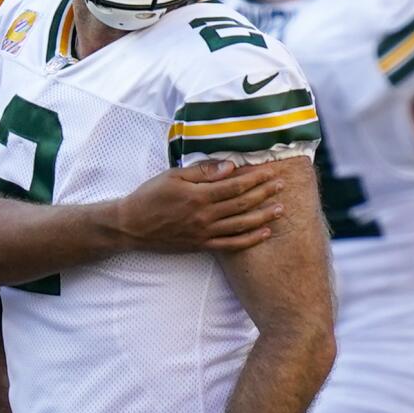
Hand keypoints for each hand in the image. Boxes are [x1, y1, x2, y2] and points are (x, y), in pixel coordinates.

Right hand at [116, 159, 283, 251]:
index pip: (235, 185)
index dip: (256, 178)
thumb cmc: (150, 196)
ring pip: (241, 225)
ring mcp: (204, 233)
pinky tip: (264, 233)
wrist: (131, 226)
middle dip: (264, 194)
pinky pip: (231, 244)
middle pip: (242, 204)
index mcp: (199, 195)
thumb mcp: (173, 176)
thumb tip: (230, 166)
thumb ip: (203, 172)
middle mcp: (205, 215)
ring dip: (263, 216)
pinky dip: (250, 240)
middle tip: (282, 185)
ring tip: (280, 209)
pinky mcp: (201, 245)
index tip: (270, 172)